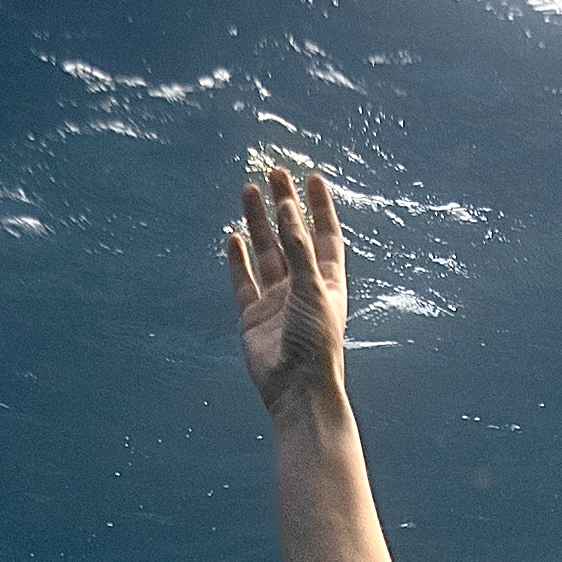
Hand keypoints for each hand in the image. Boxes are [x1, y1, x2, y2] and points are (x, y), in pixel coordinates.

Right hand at [226, 153, 346, 419]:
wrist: (296, 388)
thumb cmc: (315, 342)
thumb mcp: (312, 287)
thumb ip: (299, 247)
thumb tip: (288, 207)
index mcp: (328, 281)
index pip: (325, 234)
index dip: (319, 206)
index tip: (312, 177)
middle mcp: (303, 286)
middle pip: (292, 235)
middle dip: (284, 205)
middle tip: (275, 173)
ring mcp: (277, 301)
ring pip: (265, 252)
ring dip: (258, 223)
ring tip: (249, 190)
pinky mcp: (253, 316)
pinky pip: (244, 280)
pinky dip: (239, 259)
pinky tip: (233, 237)